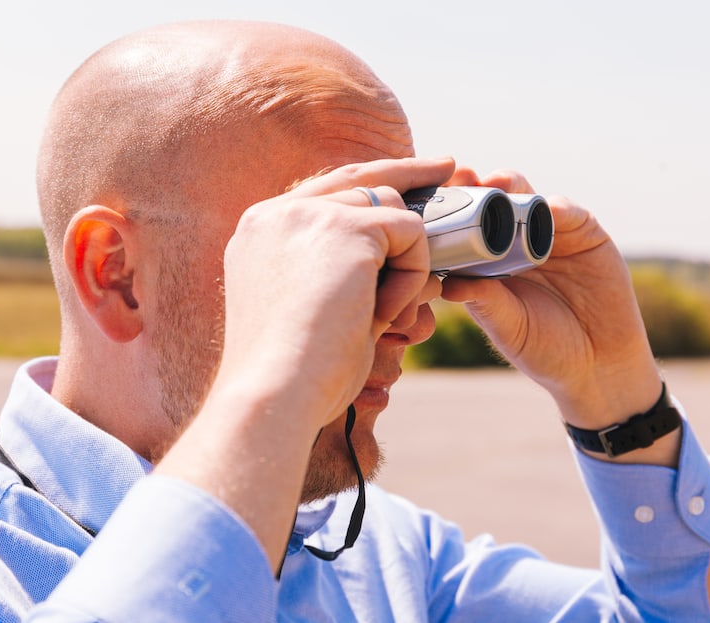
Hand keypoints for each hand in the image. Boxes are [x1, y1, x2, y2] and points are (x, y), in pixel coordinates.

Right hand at [156, 157, 451, 569]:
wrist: (272, 394)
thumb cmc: (292, 375)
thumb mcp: (308, 313)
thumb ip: (338, 275)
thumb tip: (398, 257)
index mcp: (259, 233)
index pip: (324, 191)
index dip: (369, 183)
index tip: (406, 176)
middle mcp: (277, 213)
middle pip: (360, 179)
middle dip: (408, 173)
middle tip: (450, 166)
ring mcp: (308, 214)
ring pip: (390, 209)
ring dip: (405, 263)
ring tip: (386, 317)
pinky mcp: (345, 228)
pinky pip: (410, 233)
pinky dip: (412, 277)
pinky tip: (385, 316)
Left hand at [441, 169, 661, 434]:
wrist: (599, 364)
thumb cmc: (543, 349)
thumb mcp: (509, 327)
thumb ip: (484, 302)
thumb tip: (446, 285)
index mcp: (488, 262)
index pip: (464, 227)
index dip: (450, 211)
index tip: (431, 200)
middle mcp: (516, 242)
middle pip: (493, 202)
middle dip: (476, 186)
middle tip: (461, 178)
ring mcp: (550, 234)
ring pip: (527, 197)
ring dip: (511, 185)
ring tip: (495, 183)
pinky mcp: (586, 234)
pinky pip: (568, 213)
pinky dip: (556, 208)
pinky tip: (545, 208)